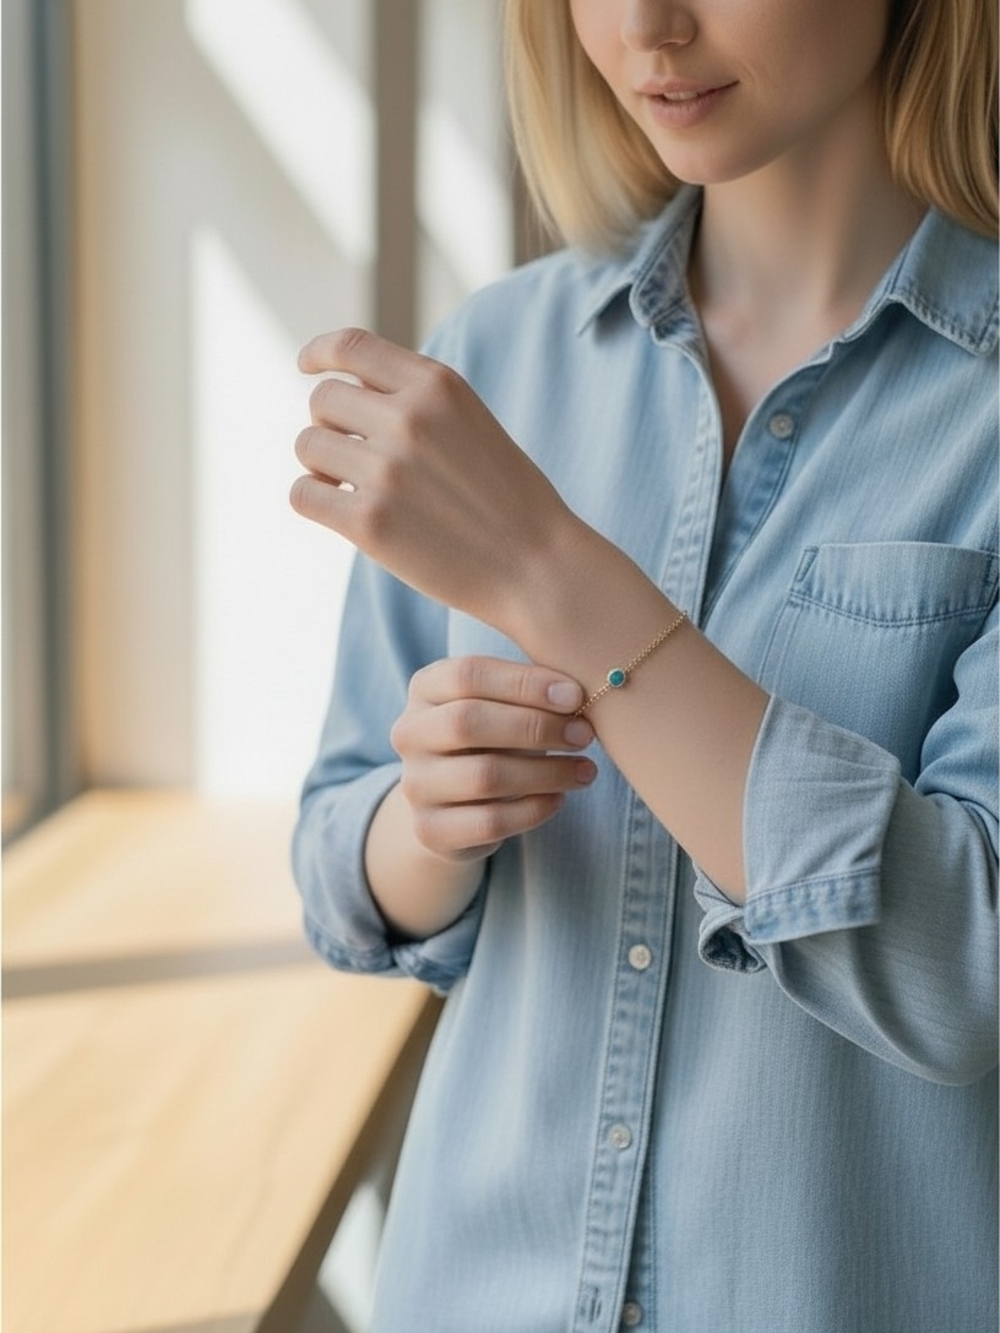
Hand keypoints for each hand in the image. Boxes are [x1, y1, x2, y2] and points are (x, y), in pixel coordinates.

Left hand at [290, 328, 579, 632]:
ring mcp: (387, 471)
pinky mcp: (369, 523)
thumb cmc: (506, 500)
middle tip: (355, 456)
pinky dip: (315, 500)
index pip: (351, 347)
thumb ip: (416, 400)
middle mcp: (409, 419)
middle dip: (330, 425)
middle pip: (322, 399)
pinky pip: (303, 494)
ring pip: (307, 445)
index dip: (319, 353)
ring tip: (356, 488)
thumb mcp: (471, 423)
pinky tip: (344, 512)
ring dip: (322, 465)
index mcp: (437, 386)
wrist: (536, 566)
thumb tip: (340, 392)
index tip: (307, 366)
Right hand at [390, 656, 597, 862]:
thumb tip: (576, 697)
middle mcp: (409, 733)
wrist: (456, 801)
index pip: (468, 675)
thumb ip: (530, 692)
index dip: (525, 683)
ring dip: (545, 773)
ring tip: (586, 770)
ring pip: (483, 776)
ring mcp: (415, 785)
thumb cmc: (493, 736)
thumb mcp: (503, 704)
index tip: (575, 695)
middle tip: (584, 734)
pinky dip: (533, 810)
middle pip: (467, 722)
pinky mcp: (430, 829)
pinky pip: (489, 822)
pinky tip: (559, 799)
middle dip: (535, 727)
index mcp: (425, 688)